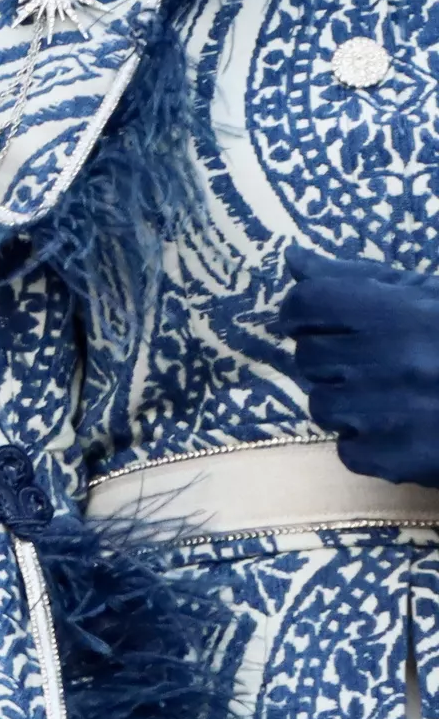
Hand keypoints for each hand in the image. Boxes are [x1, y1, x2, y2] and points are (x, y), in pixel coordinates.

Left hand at [278, 249, 438, 488]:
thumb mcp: (426, 295)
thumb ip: (358, 278)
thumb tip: (293, 259)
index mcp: (398, 313)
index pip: (306, 305)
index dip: (304, 314)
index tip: (314, 323)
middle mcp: (390, 361)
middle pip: (308, 358)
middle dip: (332, 360)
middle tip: (369, 363)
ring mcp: (394, 413)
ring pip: (323, 407)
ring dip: (349, 403)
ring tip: (393, 397)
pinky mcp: (404, 459)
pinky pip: (349, 452)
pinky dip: (371, 445)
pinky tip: (405, 430)